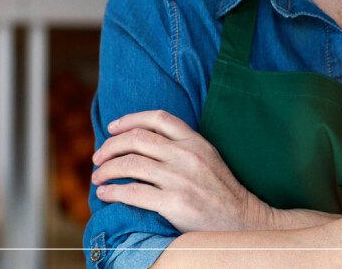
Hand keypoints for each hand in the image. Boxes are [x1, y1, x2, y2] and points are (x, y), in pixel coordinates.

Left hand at [91, 110, 273, 232]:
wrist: (243, 222)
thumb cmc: (221, 192)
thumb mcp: (207, 158)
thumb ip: (181, 147)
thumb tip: (141, 143)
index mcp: (195, 141)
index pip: (158, 118)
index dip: (130, 119)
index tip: (112, 128)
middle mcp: (187, 155)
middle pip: (136, 139)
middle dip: (110, 146)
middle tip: (98, 158)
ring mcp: (180, 179)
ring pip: (130, 164)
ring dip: (106, 170)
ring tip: (97, 177)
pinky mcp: (174, 203)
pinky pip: (133, 192)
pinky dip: (112, 191)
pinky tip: (105, 193)